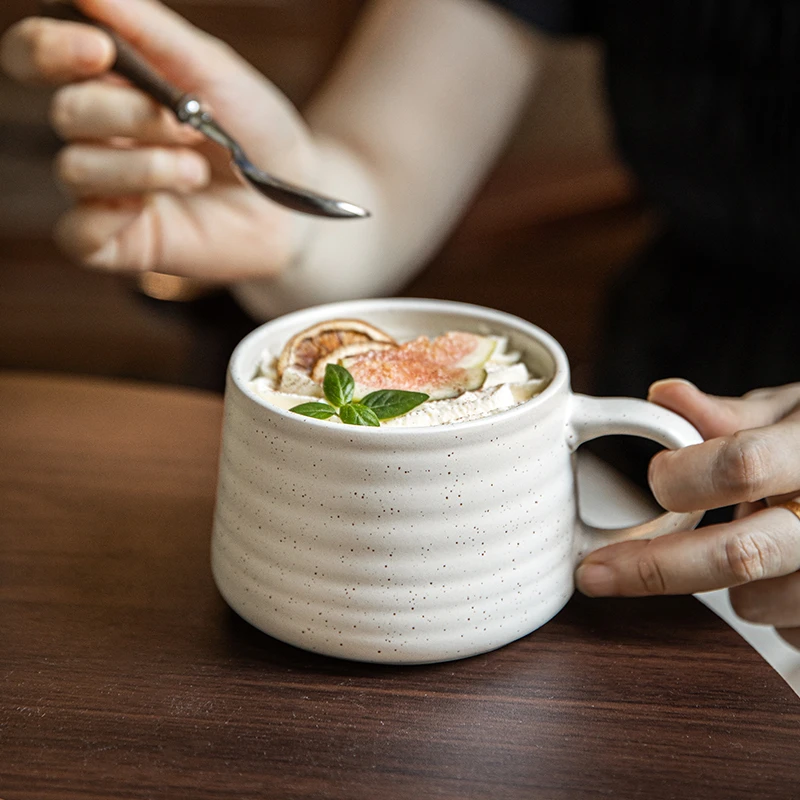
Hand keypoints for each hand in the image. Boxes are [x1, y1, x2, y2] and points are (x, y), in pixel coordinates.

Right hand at [0, 0, 316, 280]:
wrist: (294, 197)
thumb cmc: (254, 129)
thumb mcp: (211, 68)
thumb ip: (147, 29)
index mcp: (109, 83)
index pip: (38, 56)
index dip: (49, 49)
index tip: (99, 50)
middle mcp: (98, 136)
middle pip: (66, 113)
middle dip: (128, 115)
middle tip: (189, 126)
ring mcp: (106, 191)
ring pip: (75, 169)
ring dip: (142, 166)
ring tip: (196, 171)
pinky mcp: (119, 242)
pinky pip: (77, 234)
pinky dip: (106, 217)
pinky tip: (150, 209)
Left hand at [576, 378, 799, 646]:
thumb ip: (735, 416)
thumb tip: (663, 397)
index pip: (740, 465)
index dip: (684, 476)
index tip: (656, 478)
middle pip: (737, 554)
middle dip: (653, 568)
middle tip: (597, 573)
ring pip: (754, 603)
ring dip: (729, 581)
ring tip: (761, 538)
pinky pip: (789, 632)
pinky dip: (772, 607)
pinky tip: (790, 570)